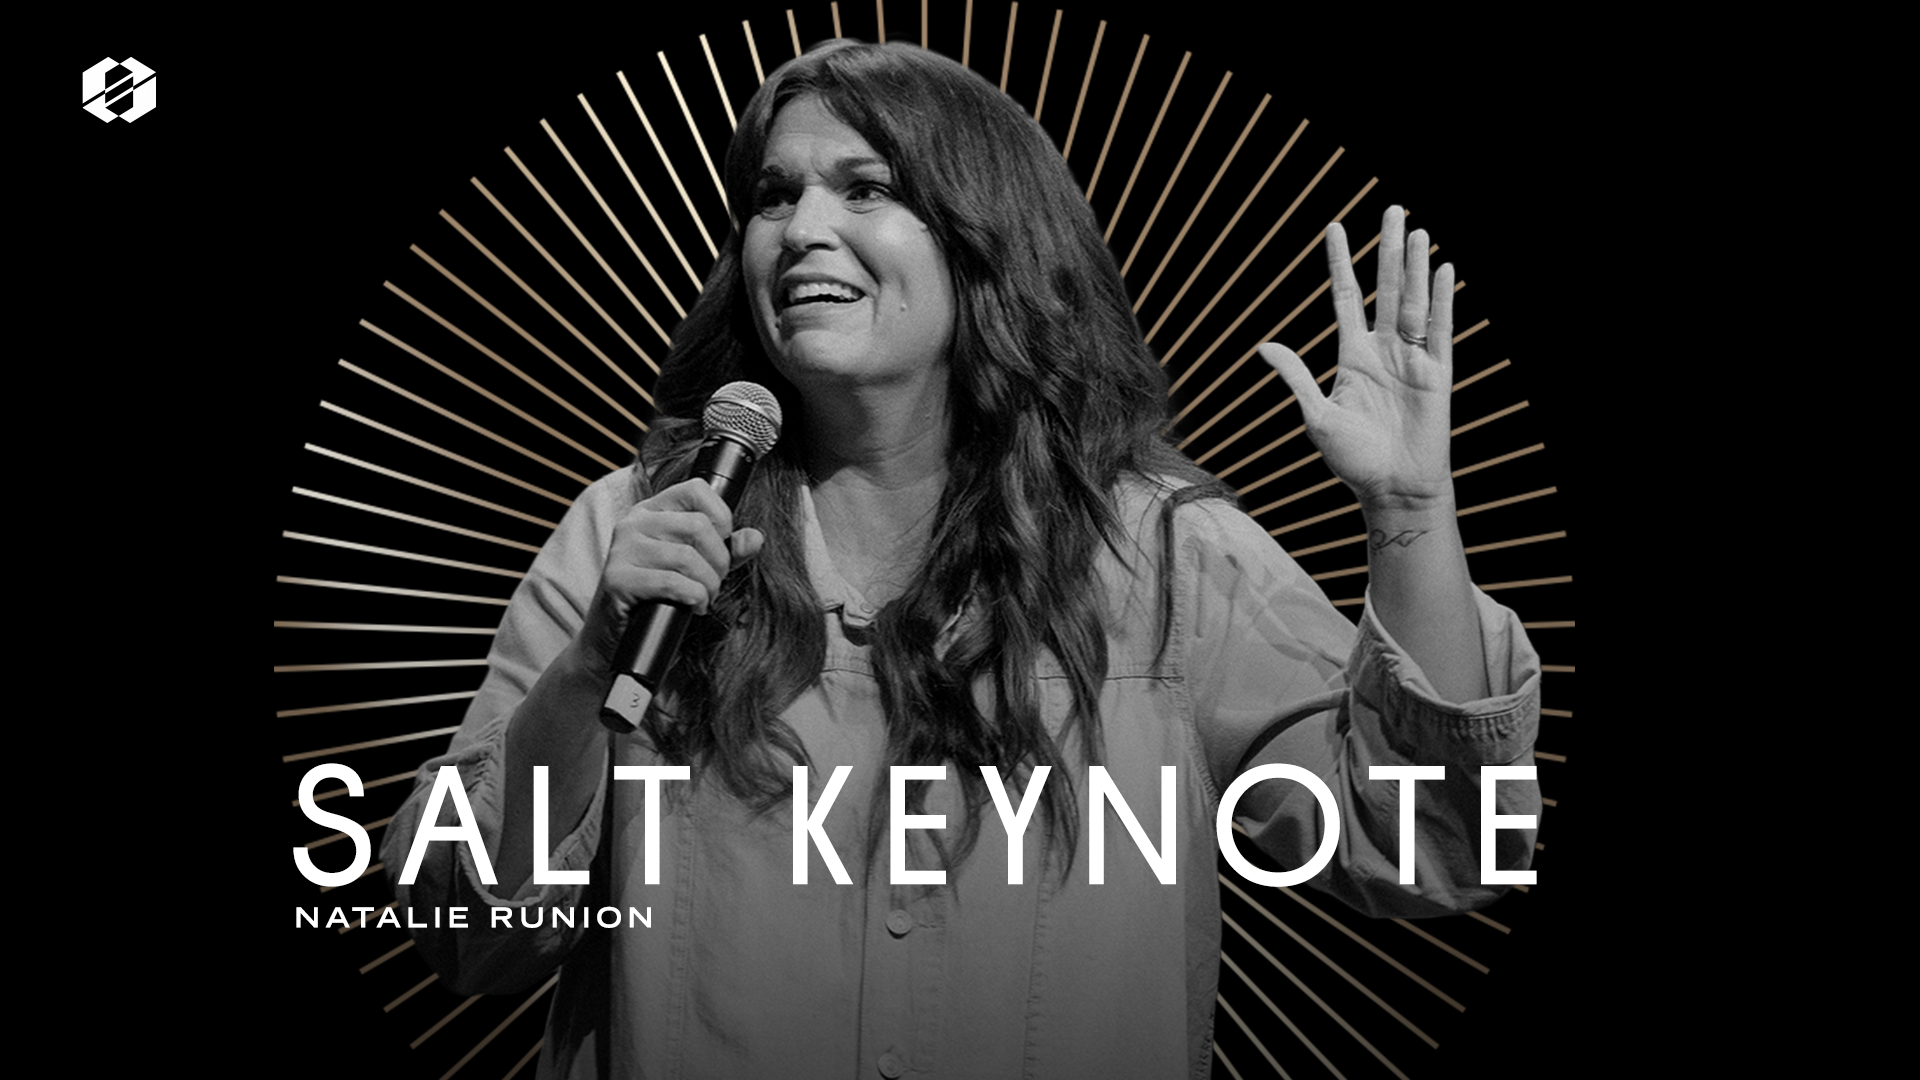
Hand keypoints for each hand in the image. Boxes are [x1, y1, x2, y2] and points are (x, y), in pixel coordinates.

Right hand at [573, 478, 765, 676]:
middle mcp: (634, 523)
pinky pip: (672, 582)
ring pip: (687, 557)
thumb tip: (755, 538)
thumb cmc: (659, 597)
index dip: (722, 517)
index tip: (723, 544)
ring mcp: (622, 549)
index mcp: (652, 511)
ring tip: (704, 598)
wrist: (617, 636)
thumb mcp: (696, 568)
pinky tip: (693, 607)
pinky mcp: (618, 579)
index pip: (696, 490)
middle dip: (719, 561)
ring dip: (708, 585)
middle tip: (715, 582)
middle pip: (698, 526)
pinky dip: (694, 597)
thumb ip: (726, 550)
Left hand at [1260, 206, 1453, 510]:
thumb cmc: (1352, 459)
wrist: (1392, 488)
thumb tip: (1265, 345)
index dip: (1340, 262)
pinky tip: (1443, 269)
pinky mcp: (1437, 373)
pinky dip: (1444, 299)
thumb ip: (1297, 377)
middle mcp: (1383, 349)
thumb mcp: (1316, 417)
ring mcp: (1412, 358)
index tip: (1335, 227)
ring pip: (1414, 301)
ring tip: (1414, 230)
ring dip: (1415, 267)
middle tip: (1392, 209)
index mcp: (1352, 355)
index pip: (1346, 296)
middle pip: (1386, 287)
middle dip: (1387, 249)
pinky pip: (1442, 328)